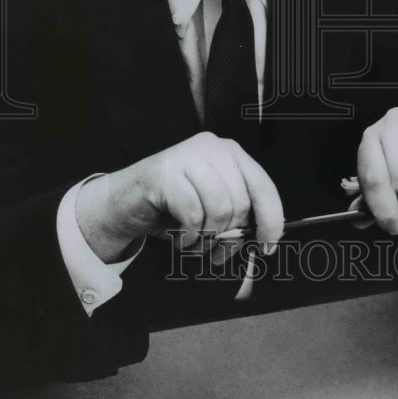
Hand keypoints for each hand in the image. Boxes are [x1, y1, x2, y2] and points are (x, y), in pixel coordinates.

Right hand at [75, 132, 283, 262]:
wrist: (127, 201)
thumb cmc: (174, 206)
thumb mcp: (213, 209)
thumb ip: (239, 217)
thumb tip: (264, 240)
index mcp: (230, 153)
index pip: (262, 186)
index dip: (271, 220)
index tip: (267, 246)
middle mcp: (213, 147)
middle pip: (240, 202)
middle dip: (229, 236)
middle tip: (214, 250)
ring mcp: (188, 156)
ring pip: (219, 209)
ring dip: (208, 238)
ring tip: (194, 242)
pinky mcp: (166, 172)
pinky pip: (193, 214)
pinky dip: (189, 236)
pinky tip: (181, 237)